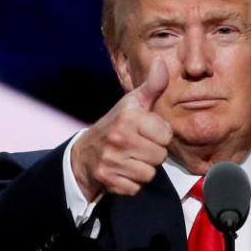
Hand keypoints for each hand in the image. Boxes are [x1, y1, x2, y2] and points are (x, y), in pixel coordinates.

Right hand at [71, 58, 172, 199]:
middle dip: (152, 154)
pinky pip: (136, 187)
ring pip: (150, 173)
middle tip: (137, 147)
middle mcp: (119, 137)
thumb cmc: (116, 126)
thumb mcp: (133, 103)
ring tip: (130, 159)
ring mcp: (112, 159)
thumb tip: (161, 62)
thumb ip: (152, 86)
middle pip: (160, 156)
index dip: (160, 136)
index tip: (146, 132)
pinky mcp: (107, 179)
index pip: (166, 135)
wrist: (84, 154)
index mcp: (129, 117)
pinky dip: (131, 183)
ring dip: (142, 169)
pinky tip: (122, 171)